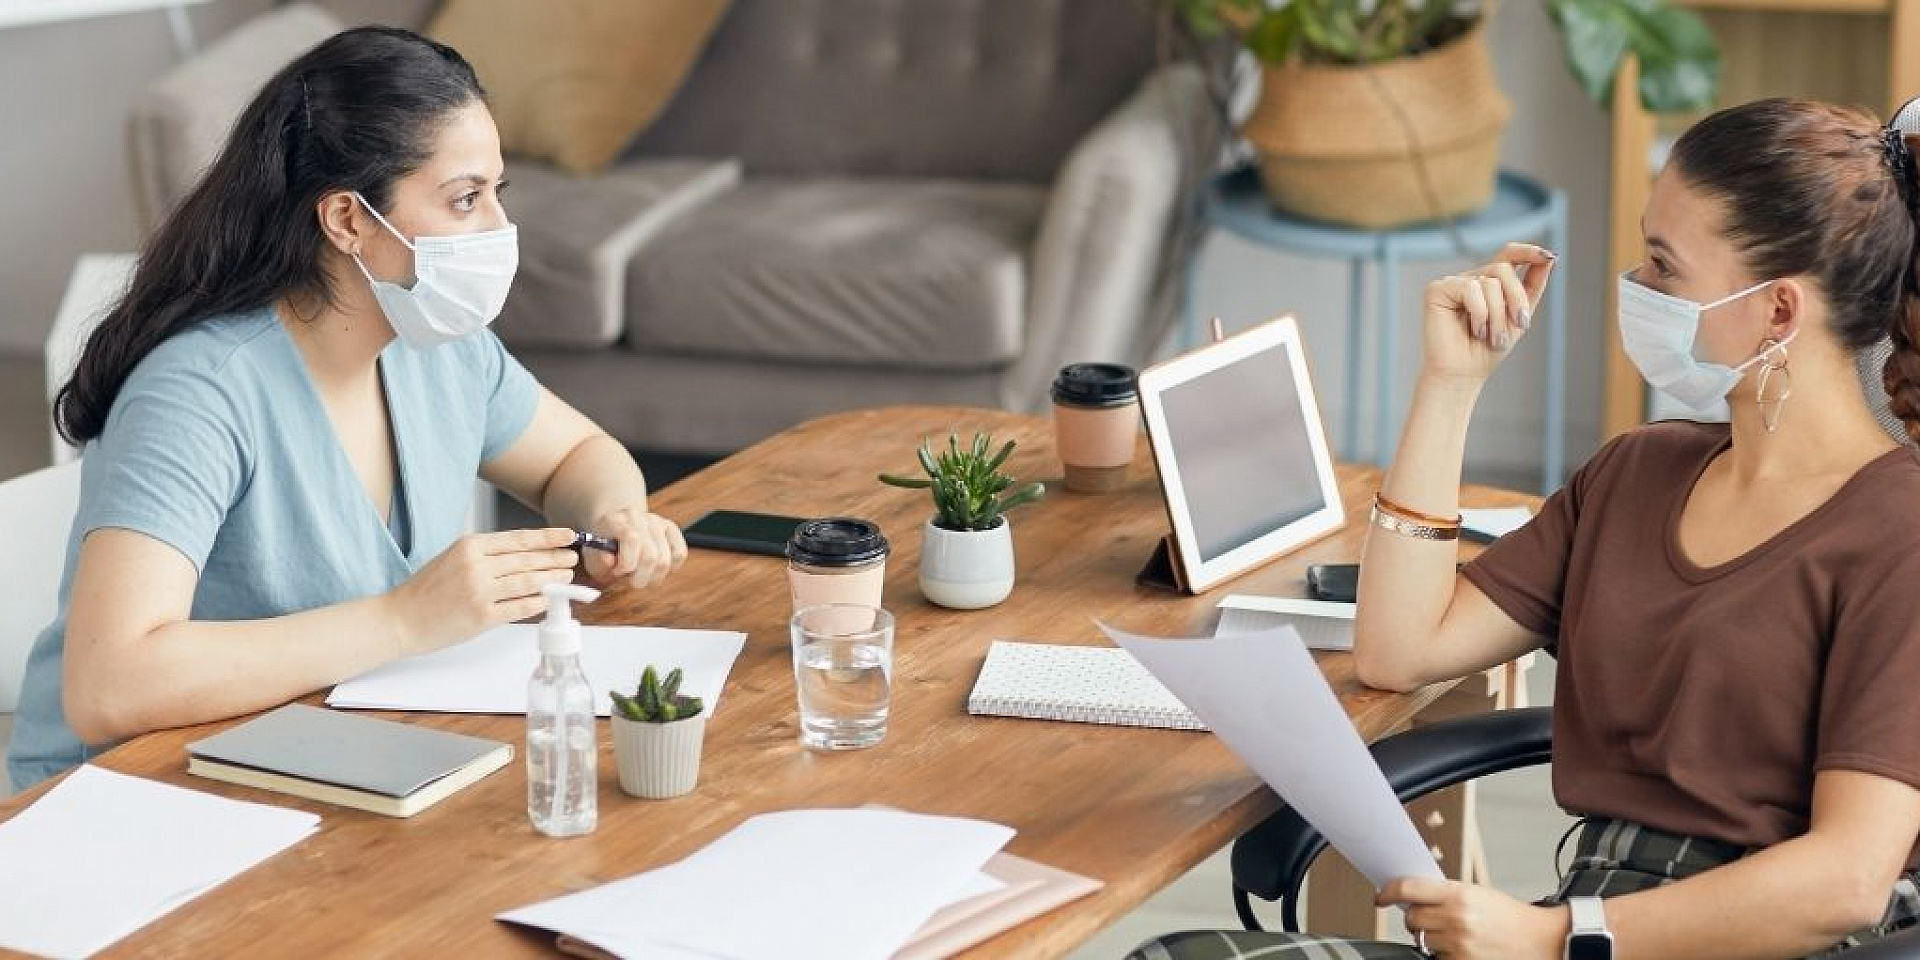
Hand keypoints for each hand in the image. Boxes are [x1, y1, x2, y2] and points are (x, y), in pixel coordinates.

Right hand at [383, 527, 579, 653]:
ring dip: (552, 579)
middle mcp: (477, 566)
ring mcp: (480, 592)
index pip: (519, 539)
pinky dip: (537, 603)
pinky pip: (519, 608)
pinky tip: (548, 599)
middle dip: (555, 558)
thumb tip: (527, 555)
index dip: (548, 538)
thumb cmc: (426, 589)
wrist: (399, 618)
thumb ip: (486, 555)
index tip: (568, 536)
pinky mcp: (482, 617)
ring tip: (566, 576)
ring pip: (528, 582)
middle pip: (528, 560)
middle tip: (572, 558)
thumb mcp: (454, 558)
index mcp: (470, 546)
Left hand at [582, 507, 686, 590]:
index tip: (618, 572)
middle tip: (630, 580)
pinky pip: (680, 554)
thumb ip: (598, 560)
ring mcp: (657, 521)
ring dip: (653, 577)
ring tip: (641, 575)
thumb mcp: (591, 555)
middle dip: (640, 577)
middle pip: (650, 555)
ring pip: (665, 559)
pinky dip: (670, 569)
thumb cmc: (603, 545)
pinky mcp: (671, 528)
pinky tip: (656, 569)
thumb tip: (610, 561)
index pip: (631, 539)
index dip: (627, 563)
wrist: (615, 527)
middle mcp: (638, 517)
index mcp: (614, 521)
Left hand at [1378, 877, 1566, 959]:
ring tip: (1455, 935)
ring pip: (1421, 940)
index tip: (1381, 896)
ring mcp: (1458, 944)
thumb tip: (1411, 894)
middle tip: (1433, 918)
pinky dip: (1443, 955)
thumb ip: (1444, 893)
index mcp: (1459, 894)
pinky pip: (1435, 959)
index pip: (1408, 888)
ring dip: (1431, 938)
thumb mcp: (1477, 893)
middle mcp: (1456, 918)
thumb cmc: (1509, 917)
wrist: (1541, 940)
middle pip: (1411, 918)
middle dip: (1416, 918)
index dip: (1388, 892)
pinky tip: (1461, 949)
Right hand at [1422, 243, 1555, 385]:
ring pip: (1489, 281)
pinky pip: (1470, 289)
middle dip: (1516, 298)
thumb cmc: (1487, 350)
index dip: (1528, 250)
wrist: (1464, 374)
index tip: (1548, 256)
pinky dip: (1479, 313)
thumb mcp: (1519, 316)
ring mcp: (1453, 283)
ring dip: (1498, 315)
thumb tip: (1549, 258)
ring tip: (1492, 337)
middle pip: (1503, 268)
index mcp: (1489, 282)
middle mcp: (1471, 279)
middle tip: (1519, 324)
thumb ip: (1532, 286)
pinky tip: (1475, 330)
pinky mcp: (1437, 290)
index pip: (1509, 254)